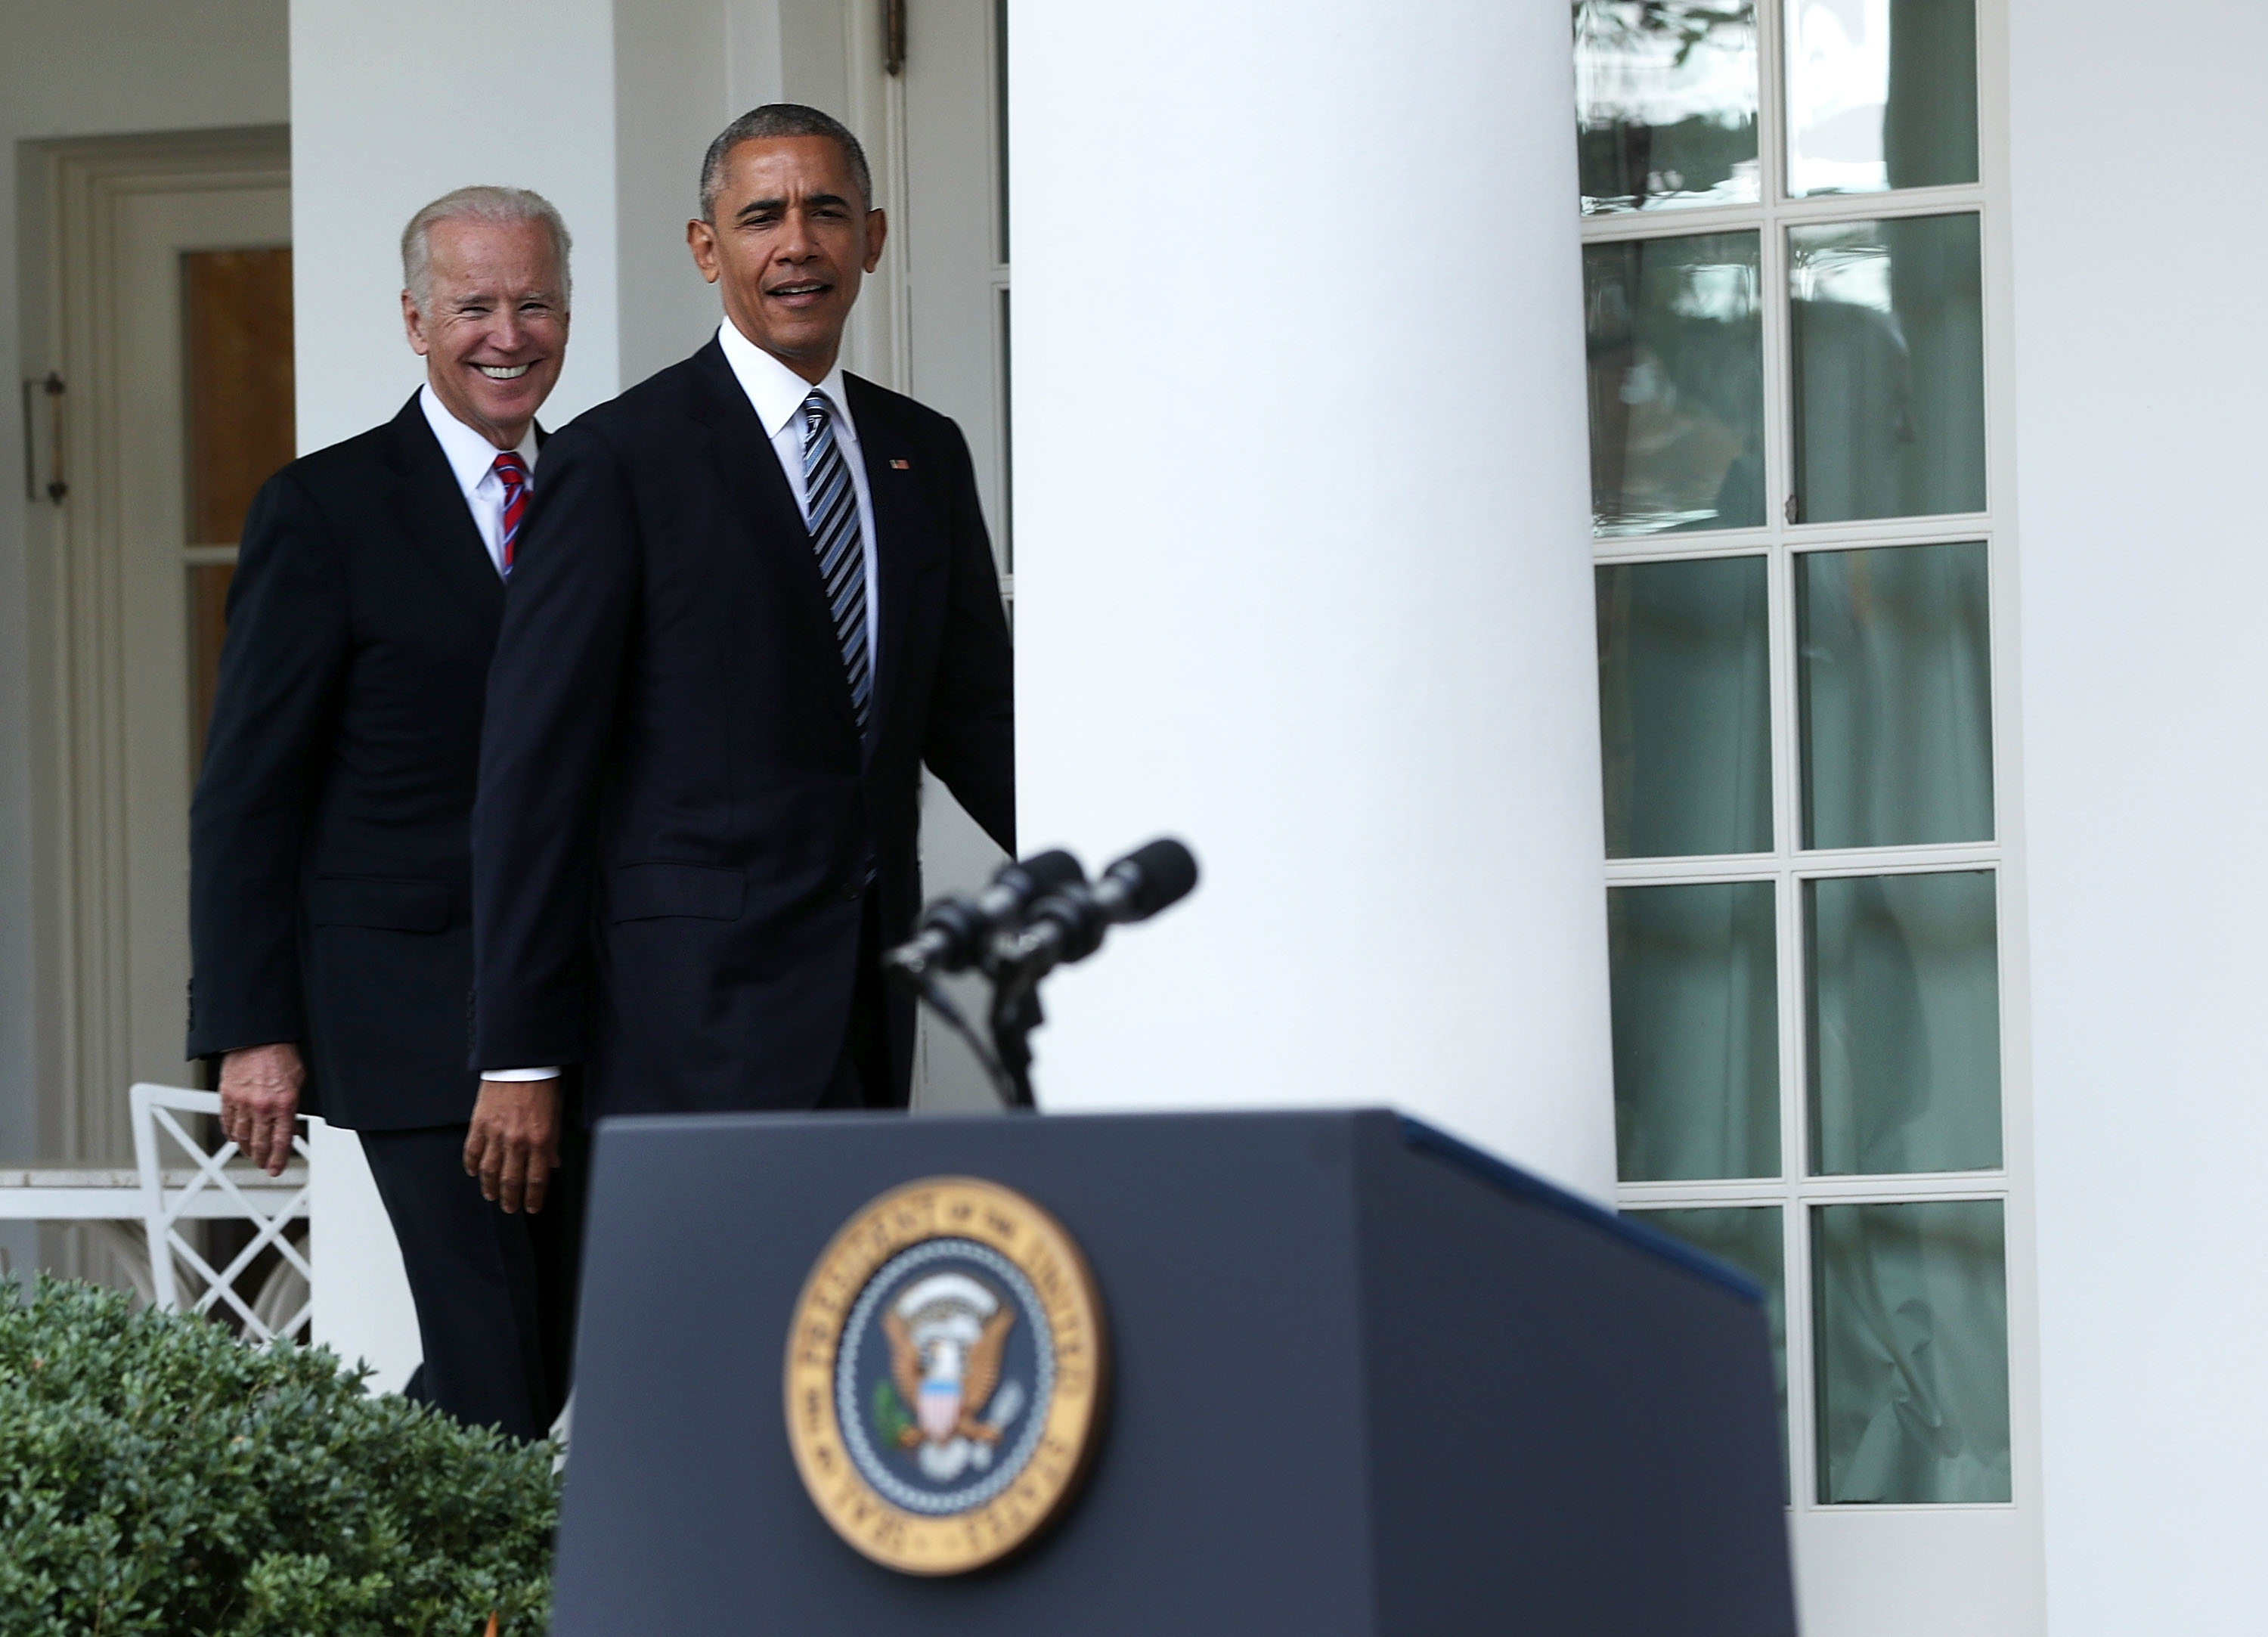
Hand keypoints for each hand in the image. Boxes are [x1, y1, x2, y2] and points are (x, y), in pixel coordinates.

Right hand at [218, 1042, 304, 1176]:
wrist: (256, 1037)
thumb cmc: (280, 1054)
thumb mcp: (298, 1081)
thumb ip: (294, 1105)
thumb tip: (291, 1125)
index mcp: (284, 1103)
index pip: (282, 1142)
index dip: (278, 1160)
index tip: (276, 1169)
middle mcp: (262, 1106)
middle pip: (260, 1144)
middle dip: (262, 1159)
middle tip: (264, 1165)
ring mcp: (242, 1103)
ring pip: (242, 1137)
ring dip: (246, 1149)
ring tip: (251, 1154)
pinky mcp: (227, 1097)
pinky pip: (227, 1123)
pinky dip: (231, 1133)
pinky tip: (235, 1138)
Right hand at [464, 1076, 561, 1214]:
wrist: (521, 1063)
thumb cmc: (542, 1086)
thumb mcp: (557, 1116)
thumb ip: (553, 1143)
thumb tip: (552, 1163)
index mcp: (541, 1140)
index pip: (536, 1180)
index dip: (533, 1198)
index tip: (531, 1207)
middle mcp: (518, 1141)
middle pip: (511, 1181)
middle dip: (510, 1199)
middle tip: (509, 1207)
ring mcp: (496, 1134)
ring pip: (490, 1171)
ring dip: (490, 1187)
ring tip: (491, 1195)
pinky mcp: (479, 1124)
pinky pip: (472, 1152)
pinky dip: (473, 1165)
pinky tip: (475, 1172)